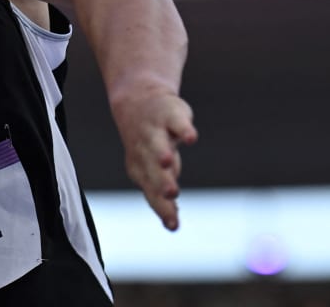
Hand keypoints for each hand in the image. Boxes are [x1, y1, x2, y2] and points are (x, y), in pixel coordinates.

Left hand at [111, 90, 197, 230]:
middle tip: (171, 193)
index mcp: (142, 170)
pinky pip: (177, 122)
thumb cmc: (149, 147)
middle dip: (161, 181)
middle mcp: (146, 152)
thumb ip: (162, 196)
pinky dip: (183, 129)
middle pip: (153, 169)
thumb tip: (172, 226)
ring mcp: (157, 132)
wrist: (138, 102)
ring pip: (158, 144)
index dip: (162, 208)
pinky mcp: (170, 115)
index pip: (152, 192)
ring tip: (168, 162)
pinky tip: (191, 138)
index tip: (173, 226)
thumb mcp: (153, 171)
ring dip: (162, 152)